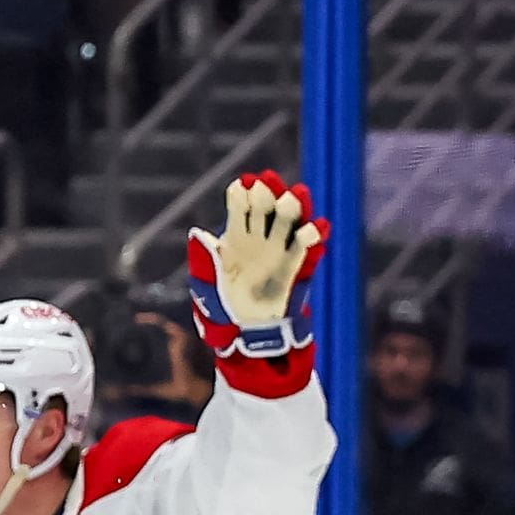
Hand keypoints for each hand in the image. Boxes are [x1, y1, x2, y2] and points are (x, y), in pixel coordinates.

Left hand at [184, 167, 322, 361]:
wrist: (247, 332)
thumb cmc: (223, 306)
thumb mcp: (208, 284)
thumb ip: (205, 259)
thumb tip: (198, 234)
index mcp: (235, 237)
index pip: (240, 208)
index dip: (241, 196)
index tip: (243, 185)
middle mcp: (258, 238)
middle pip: (265, 209)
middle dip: (267, 195)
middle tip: (268, 182)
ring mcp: (278, 249)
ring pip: (287, 222)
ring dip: (293, 208)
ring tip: (297, 195)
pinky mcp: (295, 265)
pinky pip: (306, 247)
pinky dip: (313, 235)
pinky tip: (317, 226)